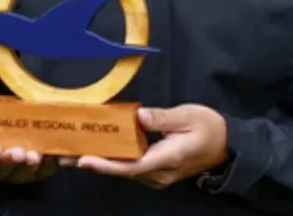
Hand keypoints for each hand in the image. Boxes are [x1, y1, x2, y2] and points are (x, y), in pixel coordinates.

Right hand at [0, 97, 61, 183]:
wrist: (10, 132)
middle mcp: (0, 169)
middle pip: (4, 170)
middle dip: (11, 161)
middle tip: (18, 153)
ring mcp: (19, 172)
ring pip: (24, 173)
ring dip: (30, 165)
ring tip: (35, 156)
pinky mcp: (38, 171)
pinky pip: (44, 171)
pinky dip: (49, 165)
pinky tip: (54, 157)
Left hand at [74, 104, 227, 188]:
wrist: (227, 145)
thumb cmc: (209, 128)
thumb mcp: (187, 116)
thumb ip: (161, 117)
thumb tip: (138, 117)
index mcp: (165, 160)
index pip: (129, 166)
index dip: (105, 164)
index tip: (84, 160)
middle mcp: (158, 174)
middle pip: (121, 170)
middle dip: (94, 163)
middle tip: (65, 155)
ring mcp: (158, 175)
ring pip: (124, 170)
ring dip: (101, 161)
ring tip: (74, 151)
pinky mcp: (157, 170)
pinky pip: (131, 166)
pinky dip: (114, 159)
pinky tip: (100, 149)